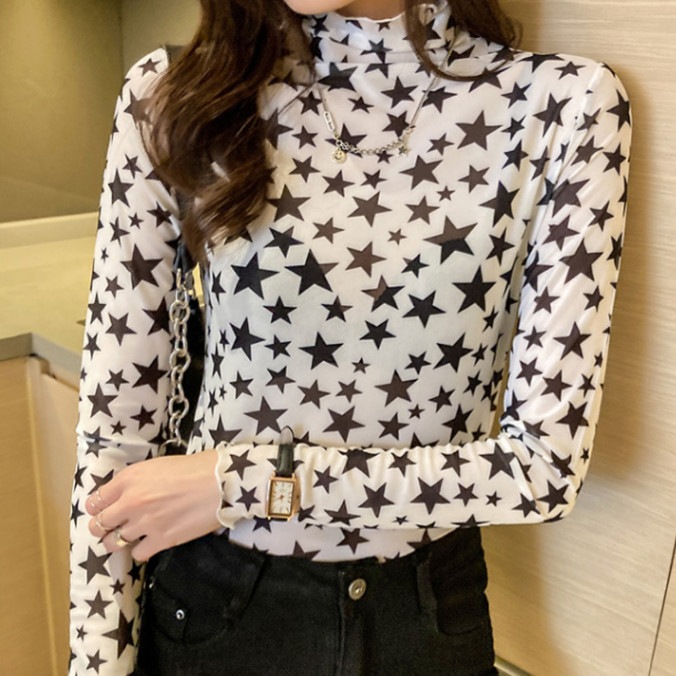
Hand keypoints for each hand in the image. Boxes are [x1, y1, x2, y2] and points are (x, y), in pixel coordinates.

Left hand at [86, 450, 221, 560]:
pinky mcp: (161, 540)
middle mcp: (131, 502)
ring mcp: (144, 523)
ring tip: (128, 537)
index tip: (101, 512)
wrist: (219, 482)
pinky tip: (149, 543)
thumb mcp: (156, 466)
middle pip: (99, 525)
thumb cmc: (193, 468)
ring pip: (113, 542)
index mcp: (129, 479)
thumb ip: (135, 481)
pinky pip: (137, 554)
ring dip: (117, 541)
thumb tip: (123, 495)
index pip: (95, 501)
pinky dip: (140, 550)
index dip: (96, 509)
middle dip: (101, 528)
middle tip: (110, 528)